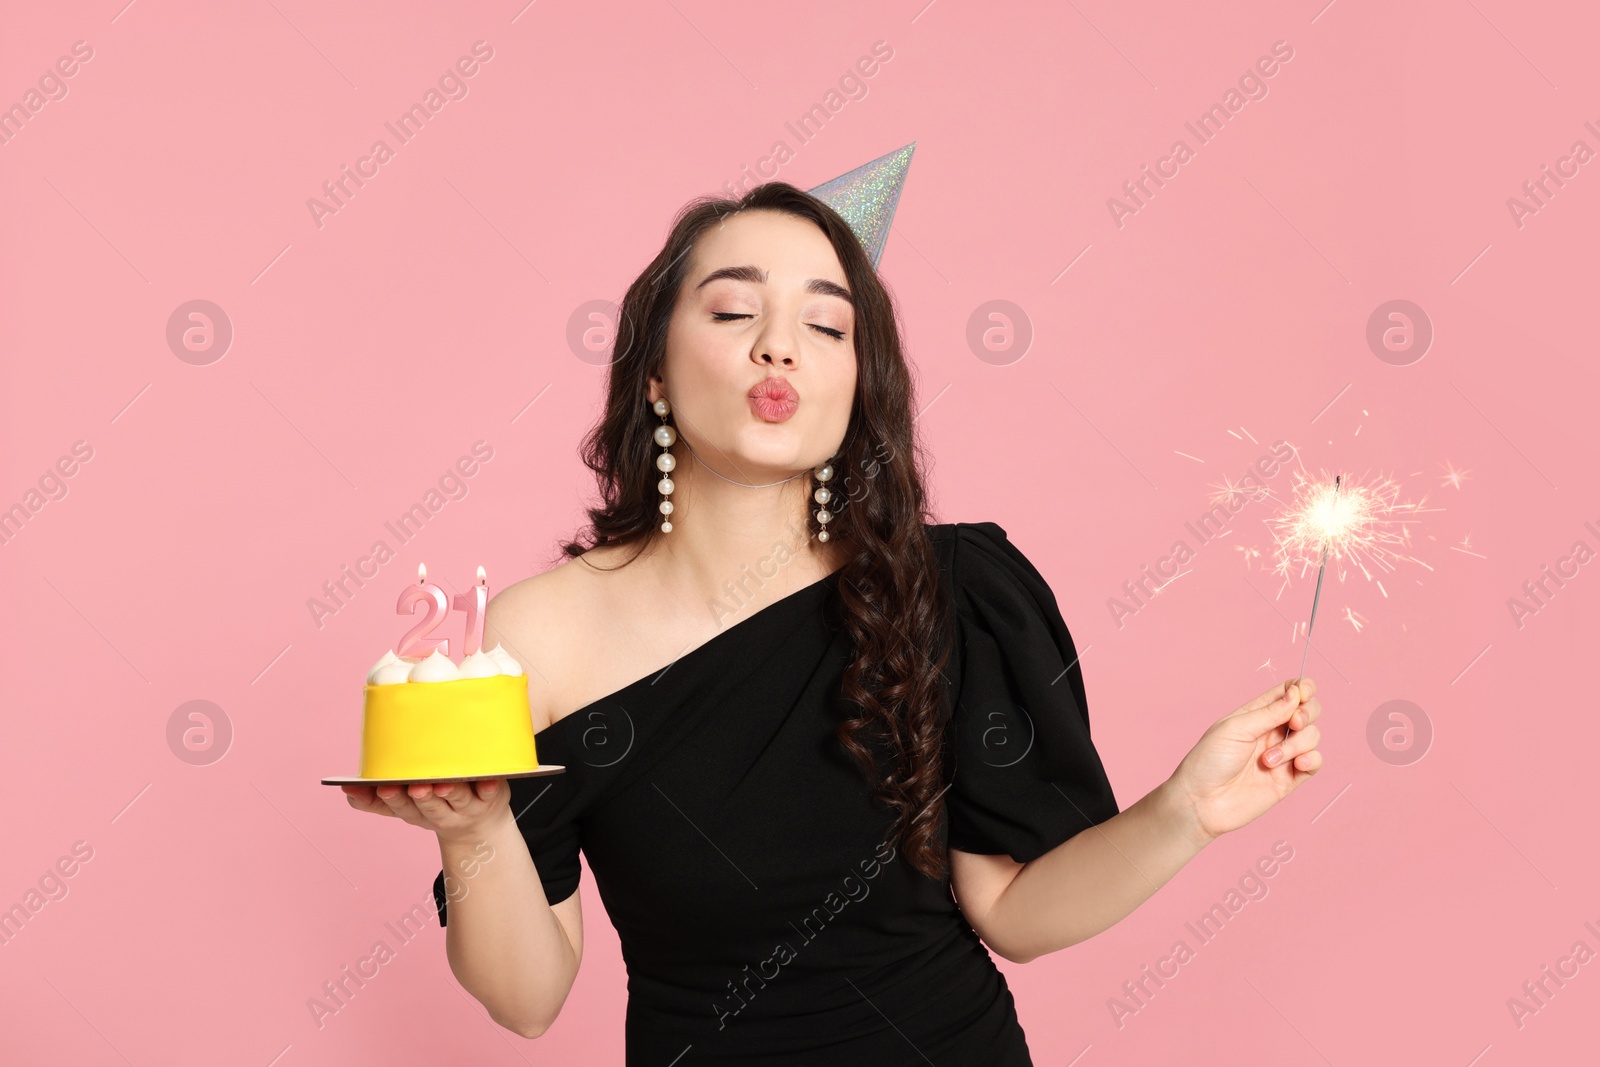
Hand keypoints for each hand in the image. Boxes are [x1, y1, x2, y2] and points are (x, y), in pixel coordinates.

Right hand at [342, 778, 512, 844]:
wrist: (479, 827)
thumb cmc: (437, 806)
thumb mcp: (406, 808)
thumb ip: (376, 800)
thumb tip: (345, 788)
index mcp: (416, 811)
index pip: (400, 807)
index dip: (390, 800)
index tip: (382, 788)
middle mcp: (440, 812)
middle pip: (428, 806)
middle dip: (419, 797)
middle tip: (414, 787)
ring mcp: (466, 806)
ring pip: (457, 799)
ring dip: (449, 792)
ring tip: (440, 784)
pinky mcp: (491, 798)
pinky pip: (491, 793)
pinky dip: (490, 787)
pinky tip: (489, 780)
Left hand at [1167, 677, 1323, 842]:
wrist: (1201, 802)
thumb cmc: (1209, 761)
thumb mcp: (1235, 728)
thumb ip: (1268, 712)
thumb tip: (1296, 693)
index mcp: (1256, 713)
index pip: (1289, 691)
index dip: (1302, 688)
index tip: (1303, 693)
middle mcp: (1272, 731)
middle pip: (1308, 710)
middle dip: (1308, 713)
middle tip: (1293, 724)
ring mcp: (1282, 754)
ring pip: (1312, 736)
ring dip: (1298, 744)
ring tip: (1268, 760)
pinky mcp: (1290, 778)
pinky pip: (1315, 762)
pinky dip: (1312, 759)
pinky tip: (1297, 764)